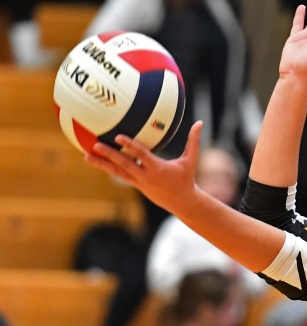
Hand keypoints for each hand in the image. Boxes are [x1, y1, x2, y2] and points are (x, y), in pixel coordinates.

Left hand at [84, 121, 202, 214]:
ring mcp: (139, 182)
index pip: (141, 155)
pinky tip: (97, 162)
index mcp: (157, 168)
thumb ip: (193, 141)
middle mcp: (145, 176)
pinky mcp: (137, 186)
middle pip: (124, 164)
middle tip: (95, 145)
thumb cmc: (187, 179)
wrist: (182, 202)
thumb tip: (200, 123)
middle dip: (109, 155)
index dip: (130, 146)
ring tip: (86, 156)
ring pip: (117, 172)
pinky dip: (109, 168)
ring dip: (102, 164)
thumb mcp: (191, 160)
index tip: (119, 137)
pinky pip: (120, 175)